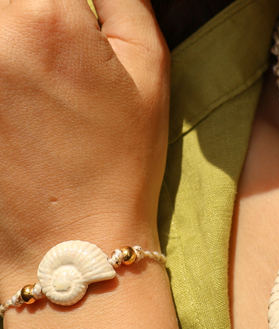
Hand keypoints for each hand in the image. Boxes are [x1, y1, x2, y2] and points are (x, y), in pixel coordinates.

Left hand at [0, 0, 168, 292]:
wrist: (71, 241)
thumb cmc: (118, 164)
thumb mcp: (150, 75)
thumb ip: (124, 0)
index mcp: (46, 19)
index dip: (61, 5)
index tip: (67, 29)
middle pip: (9, 4)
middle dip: (28, 20)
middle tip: (49, 55)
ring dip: (10, 42)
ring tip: (31, 80)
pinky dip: (1, 70)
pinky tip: (16, 102)